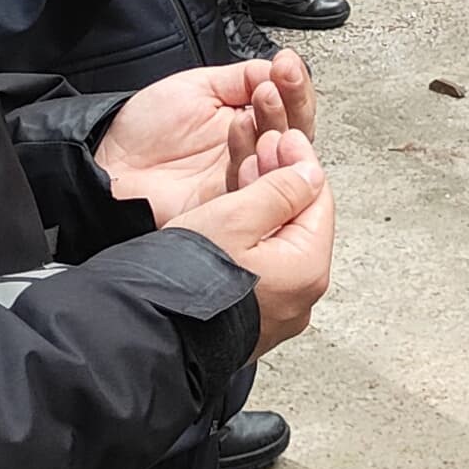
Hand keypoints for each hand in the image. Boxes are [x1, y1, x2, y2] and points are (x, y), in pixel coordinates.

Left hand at [93, 51, 320, 221]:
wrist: (110, 160)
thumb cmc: (145, 128)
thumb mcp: (199, 86)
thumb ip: (242, 78)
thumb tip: (280, 67)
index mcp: (249, 123)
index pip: (287, 107)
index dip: (293, 86)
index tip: (286, 65)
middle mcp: (253, 152)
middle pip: (296, 133)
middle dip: (292, 101)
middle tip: (279, 81)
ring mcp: (246, 179)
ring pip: (283, 157)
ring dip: (278, 123)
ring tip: (263, 99)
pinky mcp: (233, 202)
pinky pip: (258, 183)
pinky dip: (259, 154)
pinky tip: (248, 128)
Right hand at [172, 139, 333, 352]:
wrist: (150, 331)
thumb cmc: (188, 280)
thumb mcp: (236, 217)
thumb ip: (280, 191)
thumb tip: (310, 174)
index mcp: (307, 271)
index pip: (318, 200)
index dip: (300, 162)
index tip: (285, 138)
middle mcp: (300, 298)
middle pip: (301, 223)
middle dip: (281, 181)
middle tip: (262, 150)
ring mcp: (277, 313)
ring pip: (280, 245)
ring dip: (265, 207)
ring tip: (242, 177)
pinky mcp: (252, 320)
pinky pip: (262, 270)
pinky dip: (253, 240)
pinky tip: (232, 221)